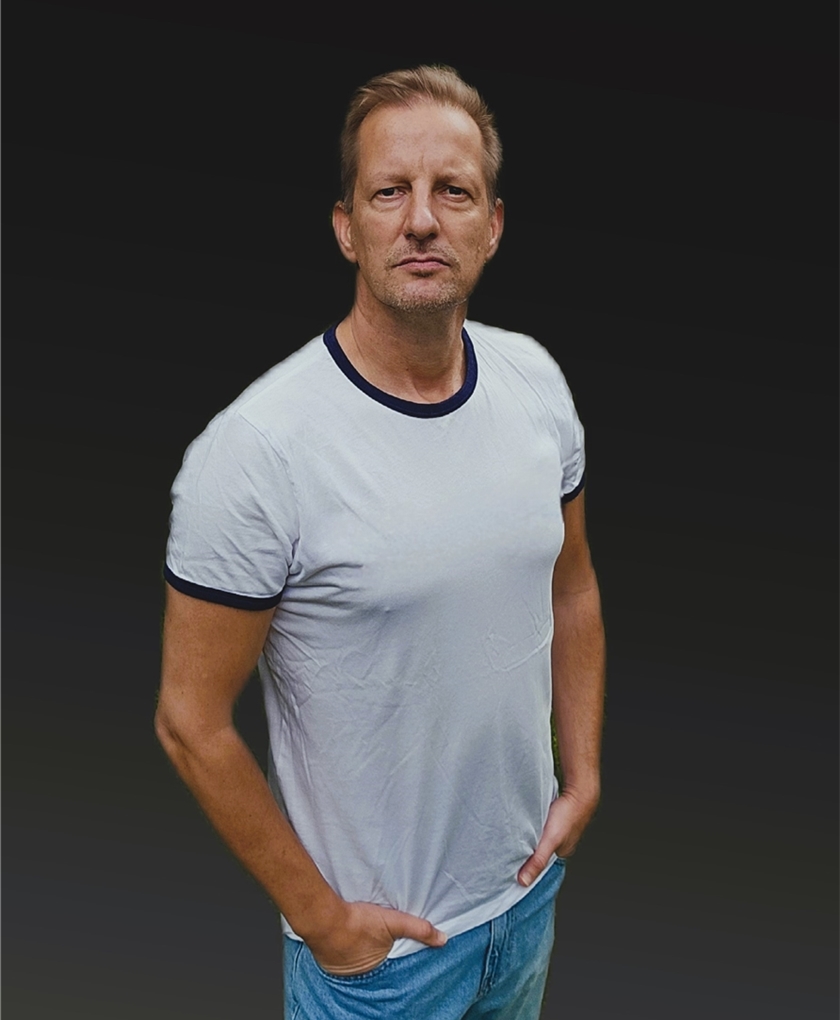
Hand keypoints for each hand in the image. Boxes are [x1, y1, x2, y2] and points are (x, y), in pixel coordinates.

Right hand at [306, 900, 446, 976]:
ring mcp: (340, 970)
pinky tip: (345, 940)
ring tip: (361, 941)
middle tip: (374, 943)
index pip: (389, 969)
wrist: (324, 918)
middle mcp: (358, 976)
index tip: (392, 952)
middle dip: (375, 958)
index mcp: (376, 970)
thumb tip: (442, 939)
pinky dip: (343, 950)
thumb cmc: (358, 922)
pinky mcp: (326, 959)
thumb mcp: (394, 922)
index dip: (391, 959)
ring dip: (358, 954)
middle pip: (371, 966)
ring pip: (354, 962)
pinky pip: (338, 958)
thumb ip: (419, 929)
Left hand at [517, 787, 599, 887]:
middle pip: (540, 846)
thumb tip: (523, 881)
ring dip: (533, 831)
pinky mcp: (557, 812)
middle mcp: (563, 840)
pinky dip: (537, 819)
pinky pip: (543, 820)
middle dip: (529, 845)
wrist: (580, 790)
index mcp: (563, 851)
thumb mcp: (549, 841)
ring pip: (542, 833)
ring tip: (521, 829)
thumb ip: (537, 861)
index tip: (514, 860)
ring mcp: (561, 826)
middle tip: (513, 843)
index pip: (542, 862)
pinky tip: (531, 816)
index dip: (529, 861)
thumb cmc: (568, 814)